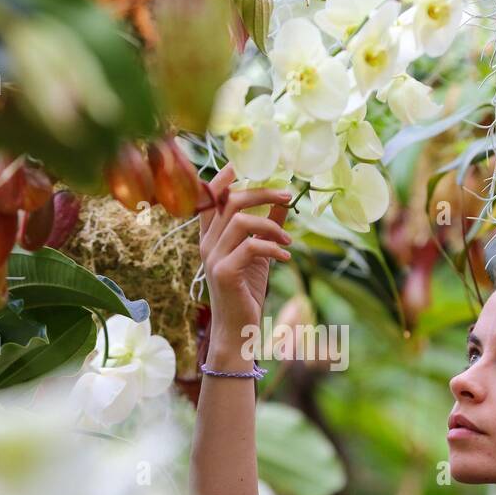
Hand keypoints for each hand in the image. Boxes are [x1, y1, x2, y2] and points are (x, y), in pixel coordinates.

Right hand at [198, 163, 292, 346]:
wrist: (238, 331)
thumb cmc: (246, 293)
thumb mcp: (259, 255)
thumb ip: (266, 228)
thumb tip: (282, 203)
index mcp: (211, 238)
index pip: (209, 199)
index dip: (223, 178)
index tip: (241, 164)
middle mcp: (207, 244)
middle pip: (230, 201)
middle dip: (261, 192)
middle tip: (286, 196)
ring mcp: (213, 258)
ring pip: (240, 220)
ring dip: (271, 225)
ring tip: (288, 241)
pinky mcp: (224, 273)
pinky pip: (251, 247)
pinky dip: (273, 248)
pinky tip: (285, 257)